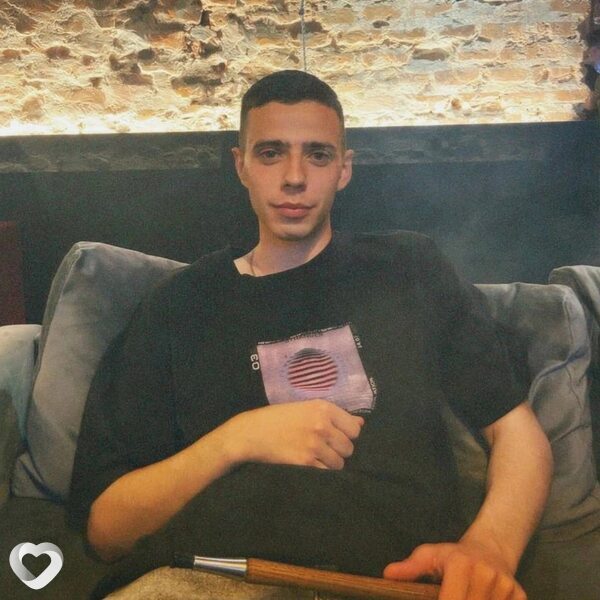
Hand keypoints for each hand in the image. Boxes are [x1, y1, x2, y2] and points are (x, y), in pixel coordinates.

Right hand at [221, 399, 363, 469]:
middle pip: (349, 447)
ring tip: (316, 457)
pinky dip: (321, 471)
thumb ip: (335, 416)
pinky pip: (326, 473)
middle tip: (324, 448)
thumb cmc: (278, 418)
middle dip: (339, 450)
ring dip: (331, 463)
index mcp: (323, 408)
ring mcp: (314, 445)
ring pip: (339, 463)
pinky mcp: (305, 462)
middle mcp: (322, 425)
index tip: (337, 436)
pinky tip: (310, 464)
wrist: (252, 432)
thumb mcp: (306, 408)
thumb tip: (361, 424)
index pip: (354, 428)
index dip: (347, 435)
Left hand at [383, 541, 525, 599]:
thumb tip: (388, 574)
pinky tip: (482, 598)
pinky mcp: (520, 595)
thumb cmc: (453, 555)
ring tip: (465, 594)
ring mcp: (506, 586)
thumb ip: (411, 567)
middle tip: (448, 597)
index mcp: (461, 565)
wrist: (490, 549)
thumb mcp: (430, 555)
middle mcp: (485, 574)